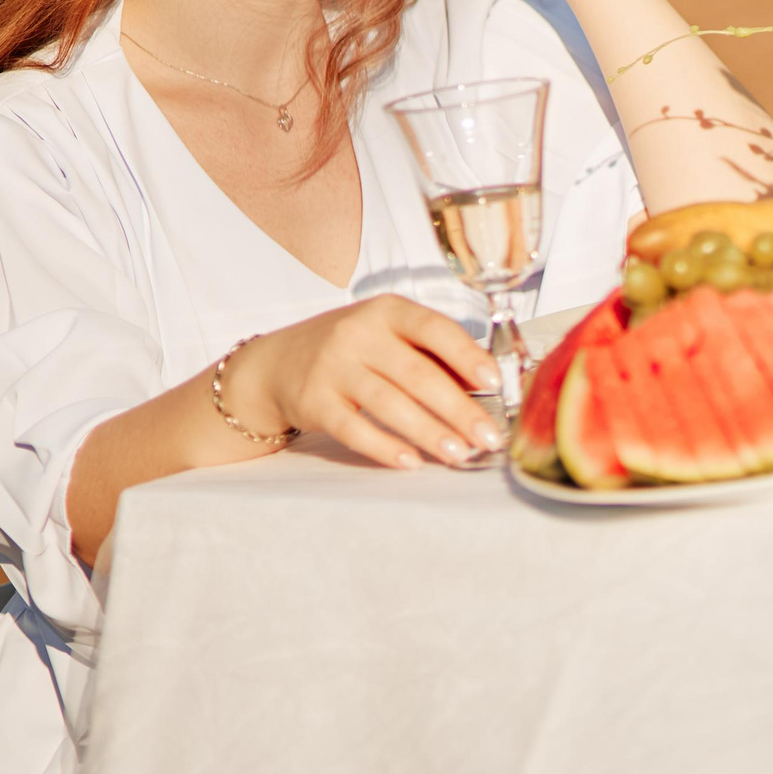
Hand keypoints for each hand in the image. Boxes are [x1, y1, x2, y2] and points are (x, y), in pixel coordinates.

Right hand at [228, 296, 501, 468]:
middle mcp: (359, 334)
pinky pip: (353, 429)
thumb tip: (486, 385)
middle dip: (459, 409)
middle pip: (417, 374)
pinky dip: (385, 448)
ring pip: (389, 404)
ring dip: (429, 432)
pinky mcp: (313, 402)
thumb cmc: (352, 348)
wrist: (276, 364)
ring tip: (460, 454)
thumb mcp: (389, 335)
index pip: (434, 329)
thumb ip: (432, 353)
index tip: (496, 383)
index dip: (467, 356)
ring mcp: (332, 368)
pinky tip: (412, 462)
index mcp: (388, 311)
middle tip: (489, 437)